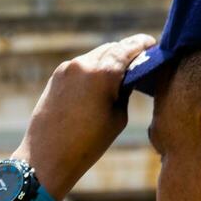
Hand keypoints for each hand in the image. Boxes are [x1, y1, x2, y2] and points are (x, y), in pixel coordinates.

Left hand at [14, 34, 156, 199]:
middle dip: (127, 53)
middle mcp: (83, 64)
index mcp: (102, 72)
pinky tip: (100, 83)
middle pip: (112, 48)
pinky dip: (93, 69)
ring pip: (95, 55)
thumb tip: (128, 76)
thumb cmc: (87, 143)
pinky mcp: (56, 76)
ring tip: (120, 75)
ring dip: (109, 61)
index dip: (143, 44)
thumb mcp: (118, 117)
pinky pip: (81, 65)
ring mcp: (66, 68)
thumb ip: (125, 90)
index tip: (153, 44)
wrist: (46, 157)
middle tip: (141, 62)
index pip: (128, 47)